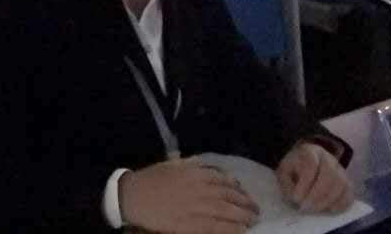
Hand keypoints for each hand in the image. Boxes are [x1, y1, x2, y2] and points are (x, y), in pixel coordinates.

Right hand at [120, 158, 259, 233]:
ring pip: (226, 211)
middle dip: (245, 203)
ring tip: (252, 221)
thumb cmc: (153, 179)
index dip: (238, 188)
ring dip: (243, 216)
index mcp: (196, 173)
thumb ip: (193, 164)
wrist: (134, 195)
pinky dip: (230, 229)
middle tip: (255, 210)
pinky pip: (215, 227)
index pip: (224, 180)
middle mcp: (200, 188)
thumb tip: (209, 165)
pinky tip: (240, 231)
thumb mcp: (175, 164)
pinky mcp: (190, 224)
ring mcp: (196, 207)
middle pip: (229, 196)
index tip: (244, 193)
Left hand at [276, 142, 353, 213]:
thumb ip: (286, 184)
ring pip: (341, 183)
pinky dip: (341, 203)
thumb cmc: (295, 169)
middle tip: (305, 207)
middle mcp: (328, 158)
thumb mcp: (284, 172)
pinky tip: (329, 210)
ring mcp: (340, 170)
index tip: (296, 198)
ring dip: (327, 200)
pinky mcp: (347, 183)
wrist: (307, 165)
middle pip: (329, 173)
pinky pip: (349, 193)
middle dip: (317, 194)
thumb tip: (295, 198)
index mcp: (310, 151)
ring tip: (314, 209)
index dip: (305, 182)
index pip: (311, 163)